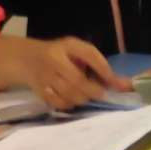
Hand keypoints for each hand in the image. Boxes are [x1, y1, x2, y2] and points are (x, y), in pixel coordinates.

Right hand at [0, 36, 131, 110]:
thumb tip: (124, 85)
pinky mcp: (40, 90)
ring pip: (71, 95)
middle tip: (101, 95)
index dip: (106, 72)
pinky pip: (61, 103)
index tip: (119, 85)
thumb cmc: (60, 56)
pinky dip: (70, 104)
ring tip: (85, 96)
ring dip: (83, 99)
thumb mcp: (77, 52)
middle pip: (80, 82)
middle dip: (95, 92)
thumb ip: (98, 66)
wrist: (26, 59)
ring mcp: (45, 76)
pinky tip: (71, 99)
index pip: (91, 55)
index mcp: (68, 45)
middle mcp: (55, 58)